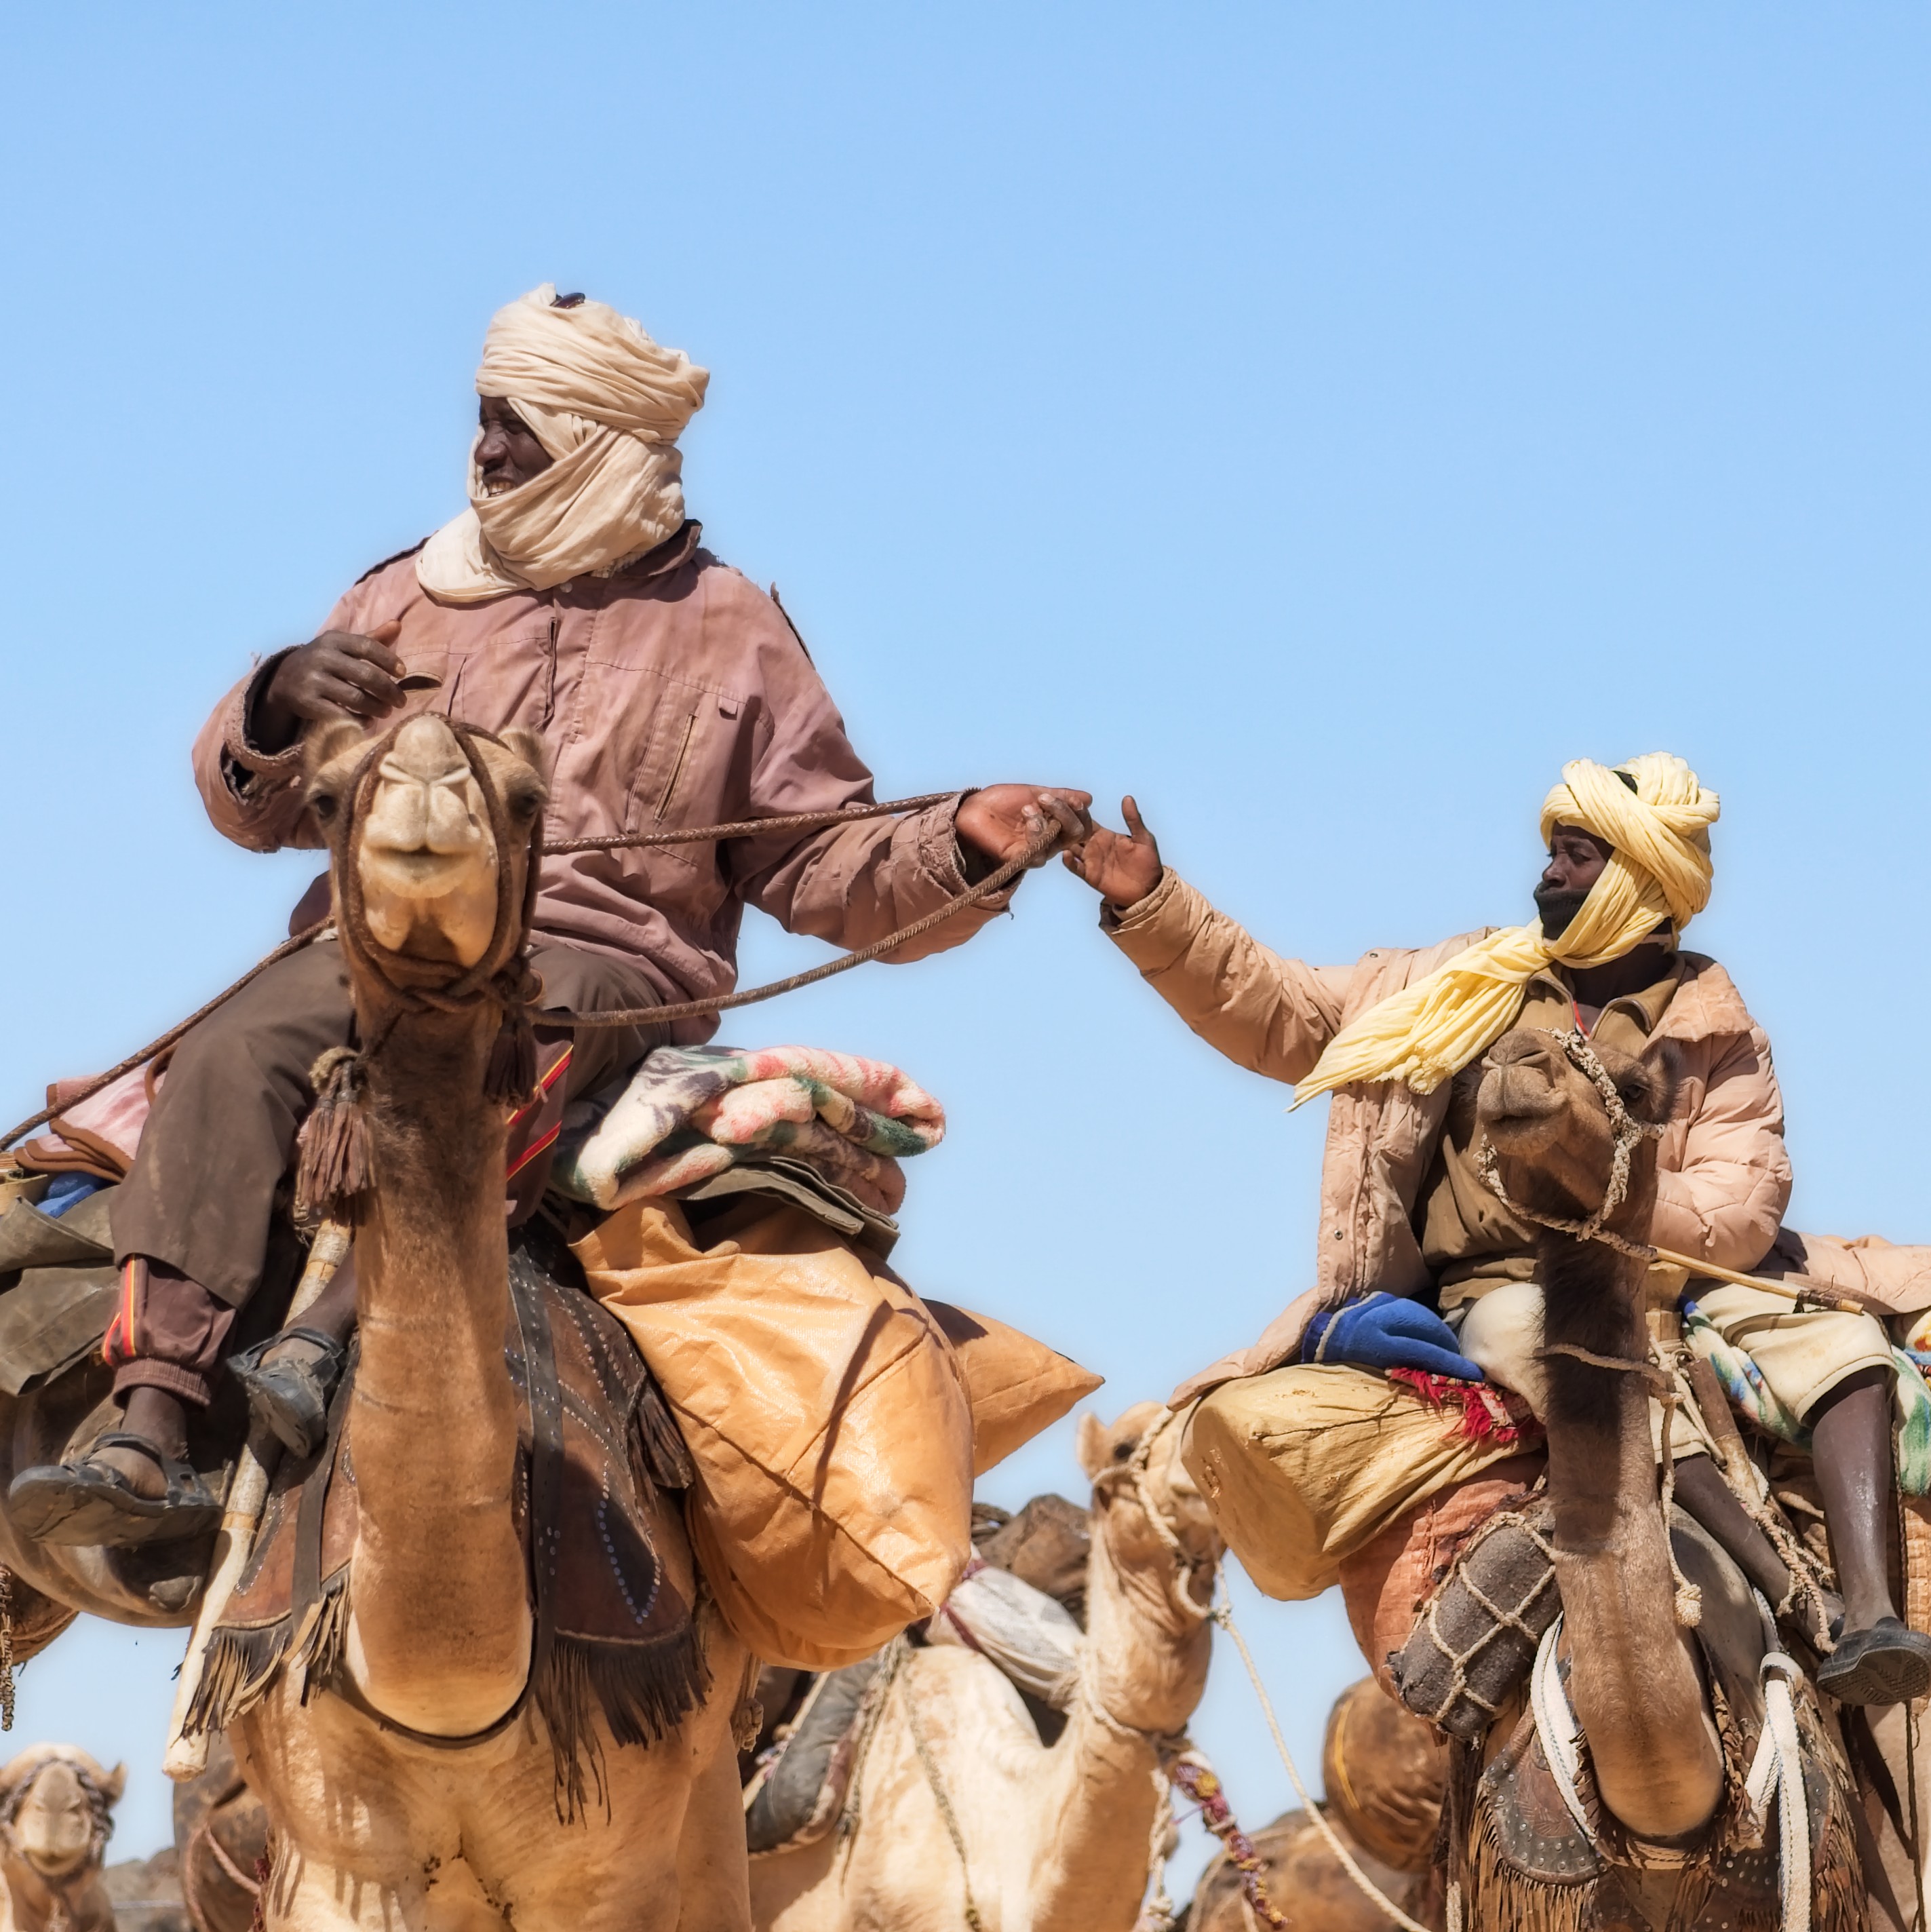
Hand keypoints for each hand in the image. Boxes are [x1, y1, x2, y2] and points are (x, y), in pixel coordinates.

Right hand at [253, 622, 404, 752]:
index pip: (367, 646)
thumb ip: (370, 638)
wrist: (283, 680)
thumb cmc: (324, 661)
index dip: (389, 660)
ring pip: (356, 698)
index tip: (403, 673)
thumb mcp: (342, 646)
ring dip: (377, 707)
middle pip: (366, 675)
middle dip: (389, 691)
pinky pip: (341, 715)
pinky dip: (359, 720)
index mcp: (333, 640)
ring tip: (387, 711)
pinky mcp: (308, 702)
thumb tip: (398, 624)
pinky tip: (368, 721)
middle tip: (401, 701)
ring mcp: (313, 680)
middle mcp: (322, 657)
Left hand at [956, 786, 1093, 875]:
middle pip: (1077, 833)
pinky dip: (1037, 831)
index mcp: (1055, 825)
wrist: (975, 808)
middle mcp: (1050, 841)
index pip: (1081, 824)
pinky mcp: (1022, 859)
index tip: (1072, 798)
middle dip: (1066, 812)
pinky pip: (1041, 852)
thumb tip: (1088, 798)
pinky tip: (1027, 818)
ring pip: (1061, 841)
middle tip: (1046, 798)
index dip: (1081, 812)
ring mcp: (1037, 851)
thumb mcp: (1035, 793)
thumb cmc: (1001, 801)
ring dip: (1047, 818)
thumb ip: (1061, 796)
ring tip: (1026, 808)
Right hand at [1061, 795, 1161, 909]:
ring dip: (1061, 841)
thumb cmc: (1148, 862)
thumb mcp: (1143, 837)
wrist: (1148, 889)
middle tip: (1052, 812)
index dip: (1077, 811)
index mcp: (1104, 834)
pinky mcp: (1090, 875)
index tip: (1068, 800)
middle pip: (1073, 832)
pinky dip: (1069, 861)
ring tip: (1053, 832)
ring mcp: (1090, 860)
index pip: (1086, 820)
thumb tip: (1127, 797)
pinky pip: (1076, 867)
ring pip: (1070, 848)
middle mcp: (1093, 846)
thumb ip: (1133, 819)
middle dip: (1063, 822)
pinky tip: (1065, 854)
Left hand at [1300, 1294, 1484, 1382]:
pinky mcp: (1368, 1299)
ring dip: (1433, 1328)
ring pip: (1414, 1311)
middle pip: (1422, 1324)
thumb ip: (1395, 1376)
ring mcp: (1369, 1304)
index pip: (1421, 1349)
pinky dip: (1416, 1318)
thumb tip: (1431, 1382)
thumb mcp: (1362, 1379)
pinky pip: (1401, 1305)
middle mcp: (1372, 1317)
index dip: (1450, 1363)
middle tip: (1460, 1358)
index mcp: (1370, 1340)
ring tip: (1446, 1346)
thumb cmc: (1335, 1372)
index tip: (1472, 1374)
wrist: (1307, 1345)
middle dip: (1445, 1341)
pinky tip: (1424, 1331)